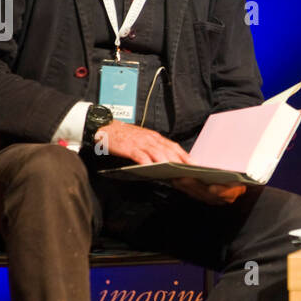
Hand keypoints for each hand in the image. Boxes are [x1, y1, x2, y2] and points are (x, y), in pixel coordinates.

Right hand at [95, 122, 245, 204]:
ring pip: (158, 153)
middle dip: (181, 161)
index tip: (195, 164)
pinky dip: (147, 162)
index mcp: (155, 137)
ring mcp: (140, 143)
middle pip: (169, 150)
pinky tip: (153, 169)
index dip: (185, 155)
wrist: (105, 128)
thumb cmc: (124, 136)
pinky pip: (140, 155)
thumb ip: (154, 148)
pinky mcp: (130, 147)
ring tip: (176, 172)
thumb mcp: (143, 139)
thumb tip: (167, 159)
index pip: (174, 146)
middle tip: (190, 171)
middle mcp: (150, 139)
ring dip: (168, 163)